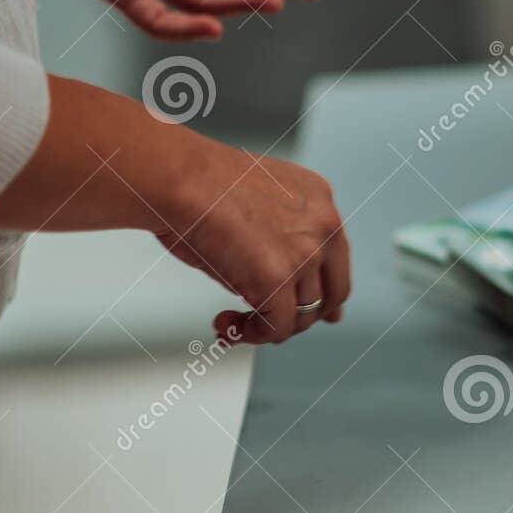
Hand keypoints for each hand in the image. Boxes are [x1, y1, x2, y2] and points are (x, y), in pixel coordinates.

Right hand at [158, 142, 351, 344]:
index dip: (322, 292)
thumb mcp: (257, 206)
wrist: (176, 177)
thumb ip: (282, 241)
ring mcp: (305, 253)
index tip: (312, 311)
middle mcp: (323, 225)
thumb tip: (286, 287)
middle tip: (266, 321)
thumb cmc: (198, 184)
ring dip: (265, 326)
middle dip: (300, 316)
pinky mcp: (278, 278)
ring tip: (230, 322)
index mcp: (318, 201)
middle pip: (332, 293)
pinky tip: (226, 324)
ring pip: (302, 316)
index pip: (336, 260)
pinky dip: (251, 335)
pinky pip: (276, 327)